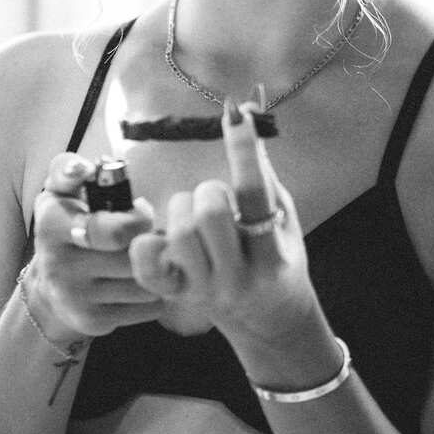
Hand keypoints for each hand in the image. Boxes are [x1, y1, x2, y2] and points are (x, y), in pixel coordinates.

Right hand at [26, 152, 165, 342]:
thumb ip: (68, 170)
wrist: (49, 286)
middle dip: (150, 245)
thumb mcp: (59, 193)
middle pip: (132, 258)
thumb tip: (83, 168)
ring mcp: (75, 297)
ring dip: (157, 269)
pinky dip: (156, 293)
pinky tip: (145, 280)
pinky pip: (146, 307)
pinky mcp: (93, 322)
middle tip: (154, 237)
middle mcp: (59, 264)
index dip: (138, 220)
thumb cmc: (67, 226)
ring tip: (152, 257)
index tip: (142, 214)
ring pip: (143, 284)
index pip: (109, 229)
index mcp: (52, 224)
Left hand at [128, 101, 320, 346]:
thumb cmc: (280, 260)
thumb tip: (247, 110)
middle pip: (210, 211)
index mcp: (271, 257)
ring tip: (195, 218)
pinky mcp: (175, 295)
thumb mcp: (285, 217)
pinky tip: (162, 235)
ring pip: (180, 230)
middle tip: (216, 199)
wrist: (269, 323)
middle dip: (210, 191)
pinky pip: (148, 263)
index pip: (255, 195)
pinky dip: (148, 242)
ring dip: (184, 210)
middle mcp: (237, 277)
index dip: (244, 150)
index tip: (236, 115)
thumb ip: (262, 169)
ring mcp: (204, 290)